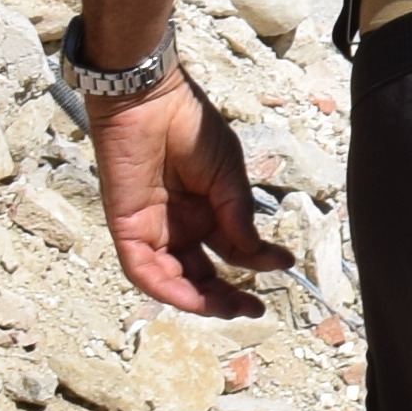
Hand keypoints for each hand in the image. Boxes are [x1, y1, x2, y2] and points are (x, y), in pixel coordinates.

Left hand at [93, 78, 289, 319]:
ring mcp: (152, 230)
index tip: (285, 265)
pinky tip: (193, 296)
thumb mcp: (227, 173)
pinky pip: (143, 269)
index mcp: (205, 209)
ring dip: (200, 299)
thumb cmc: (191, 126)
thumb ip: (237, 214)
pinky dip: (166, 288)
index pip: (231, 247)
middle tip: (253, 308)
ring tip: (231, 308)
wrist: (151, 102)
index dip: (257, 260)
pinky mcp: (127, 229)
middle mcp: (179, 225)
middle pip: (200, 273)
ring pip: (173, 279)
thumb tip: (254, 252)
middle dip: (227, 295)